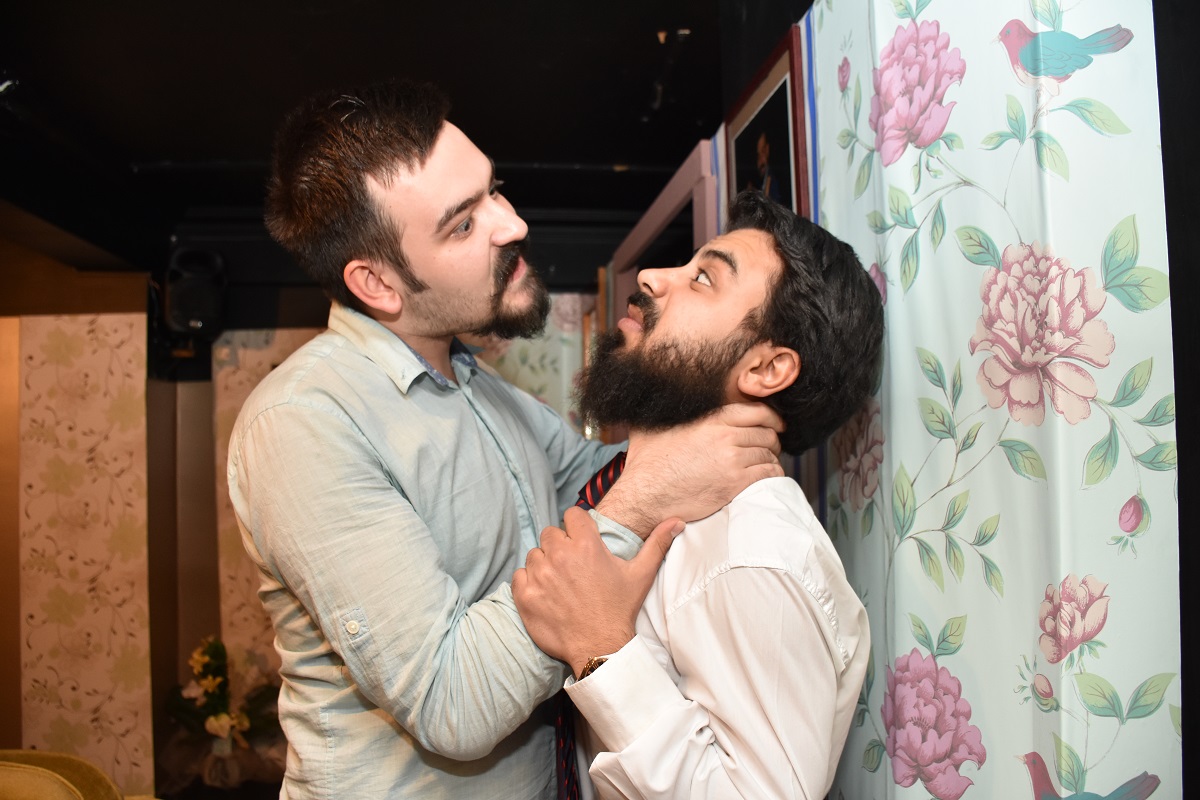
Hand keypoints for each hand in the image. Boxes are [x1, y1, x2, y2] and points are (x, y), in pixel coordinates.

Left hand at [513, 507, 682, 676]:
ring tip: (559, 583)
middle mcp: (561, 555)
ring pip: (534, 555)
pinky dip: (528, 583)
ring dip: (544, 565)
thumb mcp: (641, 575)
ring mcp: (540, 575)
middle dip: (559, 546)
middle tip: (572, 567)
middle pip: (550, 534)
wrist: (599, 648)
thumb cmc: (619, 610)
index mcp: (587, 545)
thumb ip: (658, 544)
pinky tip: (545, 594)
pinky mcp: (525, 595)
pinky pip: (519, 575)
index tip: (581, 543)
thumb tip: (677, 521)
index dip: (576, 528)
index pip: (572, 515)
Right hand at [596, 402, 783, 536]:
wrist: (645, 496)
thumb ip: (665, 414)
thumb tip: (657, 404)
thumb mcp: (653, 428)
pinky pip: (768, 474)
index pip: (757, 412)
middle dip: (772, 441)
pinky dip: (772, 475)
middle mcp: (725, 437)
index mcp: (710, 420)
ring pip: (769, 455)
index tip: (776, 425)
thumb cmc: (646, 465)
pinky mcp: (735, 484)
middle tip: (768, 449)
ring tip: (764, 465)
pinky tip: (766, 478)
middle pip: (767, 434)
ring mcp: (732, 461)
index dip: (772, 418)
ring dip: (770, 460)